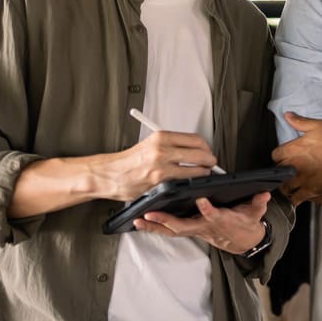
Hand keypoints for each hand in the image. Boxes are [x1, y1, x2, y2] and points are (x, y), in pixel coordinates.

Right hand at [94, 130, 217, 201]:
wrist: (110, 174)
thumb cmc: (129, 161)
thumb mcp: (150, 144)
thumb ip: (170, 145)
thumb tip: (192, 148)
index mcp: (161, 136)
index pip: (195, 139)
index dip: (206, 147)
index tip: (207, 151)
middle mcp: (162, 149)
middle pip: (200, 153)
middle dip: (210, 160)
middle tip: (211, 164)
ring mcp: (162, 166)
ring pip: (196, 169)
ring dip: (203, 173)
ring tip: (203, 174)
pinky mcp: (160, 181)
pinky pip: (184, 182)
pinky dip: (191, 183)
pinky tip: (190, 183)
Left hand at [136, 192, 270, 254]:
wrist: (241, 241)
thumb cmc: (245, 224)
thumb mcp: (255, 214)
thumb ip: (258, 204)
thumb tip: (264, 194)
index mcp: (220, 220)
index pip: (213, 215)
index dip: (207, 209)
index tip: (200, 199)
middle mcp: (204, 226)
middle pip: (184, 226)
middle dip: (167, 221)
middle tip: (150, 214)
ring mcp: (194, 229)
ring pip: (172, 230)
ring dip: (155, 226)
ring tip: (138, 219)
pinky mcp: (188, 229)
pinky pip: (169, 230)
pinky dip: (154, 227)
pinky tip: (140, 222)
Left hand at [272, 112, 321, 203]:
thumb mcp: (317, 125)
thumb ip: (299, 122)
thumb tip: (288, 115)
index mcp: (293, 149)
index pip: (275, 155)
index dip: (279, 156)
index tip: (282, 157)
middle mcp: (295, 166)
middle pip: (277, 172)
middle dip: (280, 171)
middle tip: (285, 171)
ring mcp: (303, 180)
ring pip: (284, 187)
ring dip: (285, 186)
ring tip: (288, 185)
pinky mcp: (312, 190)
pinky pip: (296, 198)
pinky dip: (294, 199)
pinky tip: (295, 198)